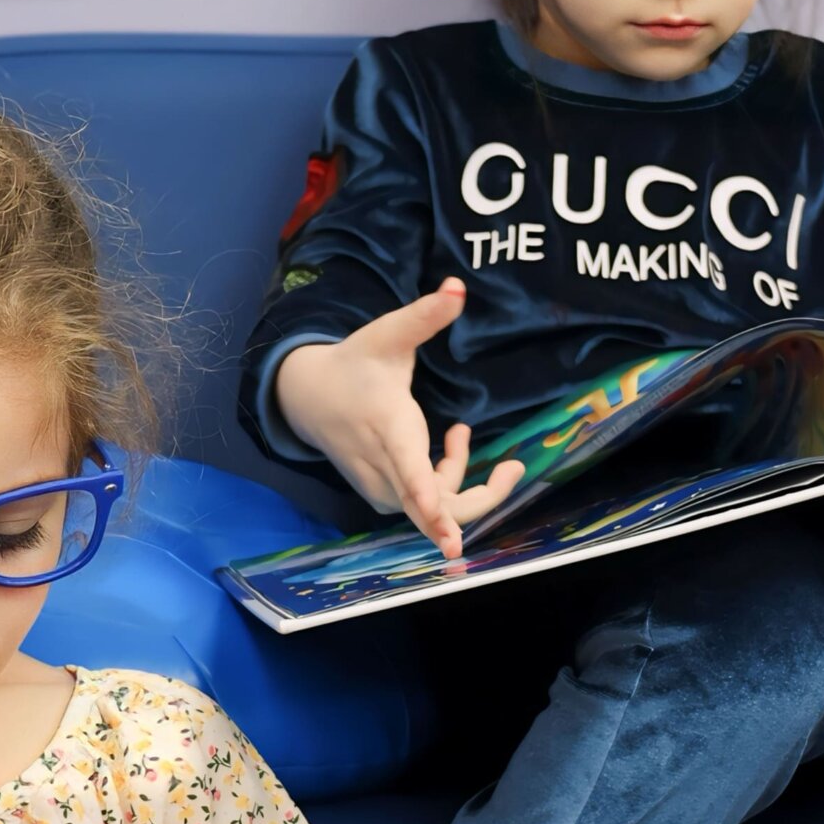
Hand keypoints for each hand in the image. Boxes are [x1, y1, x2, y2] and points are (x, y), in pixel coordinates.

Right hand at [273, 280, 523, 557]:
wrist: (308, 399)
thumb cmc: (356, 363)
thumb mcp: (388, 334)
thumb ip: (425, 316)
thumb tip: (458, 286)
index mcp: (388, 430)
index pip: (409, 474)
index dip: (430, 502)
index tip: (449, 537)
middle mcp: (384, 470)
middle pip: (436, 509)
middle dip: (483, 497)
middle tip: (514, 467)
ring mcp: (382, 490)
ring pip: (438, 507)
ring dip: (460, 474)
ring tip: (460, 432)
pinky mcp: (384, 500)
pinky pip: (428, 504)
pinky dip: (445, 482)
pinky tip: (449, 444)